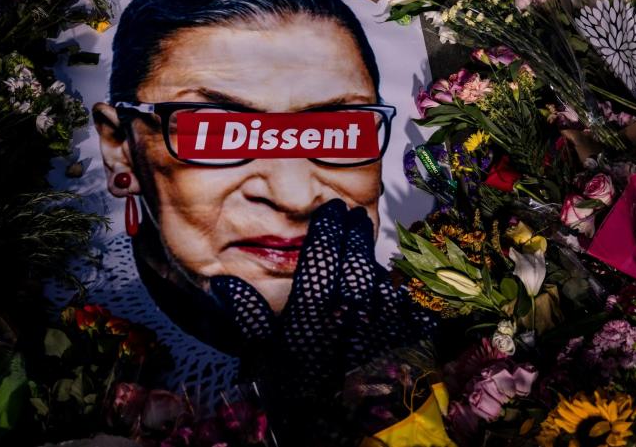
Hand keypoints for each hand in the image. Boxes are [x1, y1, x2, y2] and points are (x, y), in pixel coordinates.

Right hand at [211, 199, 437, 399]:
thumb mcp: (267, 360)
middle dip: (353, 231)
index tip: (330, 211)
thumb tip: (224, 282)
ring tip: (367, 251)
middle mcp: (352, 306)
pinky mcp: (411, 336)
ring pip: (381, 275)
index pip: (322, 250)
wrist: (358, 434)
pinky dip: (395, 293)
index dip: (327, 225)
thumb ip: (249, 316)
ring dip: (374, 260)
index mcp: (314, 308)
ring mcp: (386, 320)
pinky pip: (405, 303)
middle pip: (355, 254)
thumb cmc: (305, 399)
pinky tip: (388, 292)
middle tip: (351, 218)